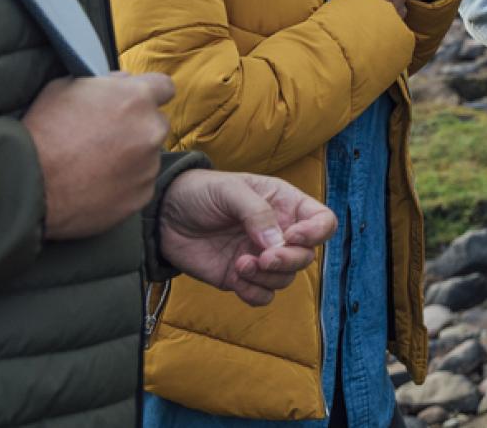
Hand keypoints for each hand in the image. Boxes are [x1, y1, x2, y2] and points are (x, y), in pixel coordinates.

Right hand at [22, 73, 172, 240]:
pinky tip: (97, 185)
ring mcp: (147, 166)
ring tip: (96, 165)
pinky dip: (125, 184)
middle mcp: (150, 130)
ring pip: (148, 156)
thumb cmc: (43, 130)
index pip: (164, 87)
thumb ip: (106, 82)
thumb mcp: (67, 86)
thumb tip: (124, 82)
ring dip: (131, 157)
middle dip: (138, 127)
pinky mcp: (141, 196)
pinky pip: (140, 184)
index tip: (137, 103)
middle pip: (156, 124)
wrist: (28, 183)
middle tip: (107, 138)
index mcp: (135, 98)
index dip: (150, 94)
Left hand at [159, 170, 337, 306]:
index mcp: (285, 205)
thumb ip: (256, 213)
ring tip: (240, 264)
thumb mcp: (230, 191)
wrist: (164, 215)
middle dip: (289, 261)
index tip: (292, 236)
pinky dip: (254, 292)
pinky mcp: (240, 278)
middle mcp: (278, 233)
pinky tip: (235, 277)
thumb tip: (277, 243)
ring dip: (267, 277)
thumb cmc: (201, 192)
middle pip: (306, 256)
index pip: (322, 222)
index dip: (316, 233)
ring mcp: (260, 257)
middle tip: (263, 258)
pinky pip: (262, 296)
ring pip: (285, 279)